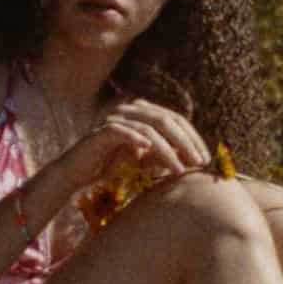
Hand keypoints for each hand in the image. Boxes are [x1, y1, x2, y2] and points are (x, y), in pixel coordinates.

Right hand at [60, 98, 210, 187]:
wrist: (77, 172)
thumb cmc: (111, 164)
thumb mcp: (145, 160)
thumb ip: (165, 154)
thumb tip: (193, 158)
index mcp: (143, 113)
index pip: (175, 119)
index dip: (193, 137)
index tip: (205, 158)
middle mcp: (131, 111)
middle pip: (166, 120)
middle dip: (186, 142)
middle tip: (199, 162)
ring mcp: (115, 119)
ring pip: (149, 128)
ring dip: (168, 150)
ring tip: (179, 170)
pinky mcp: (100, 132)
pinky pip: (122, 132)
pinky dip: (136, 140)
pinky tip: (148, 151)